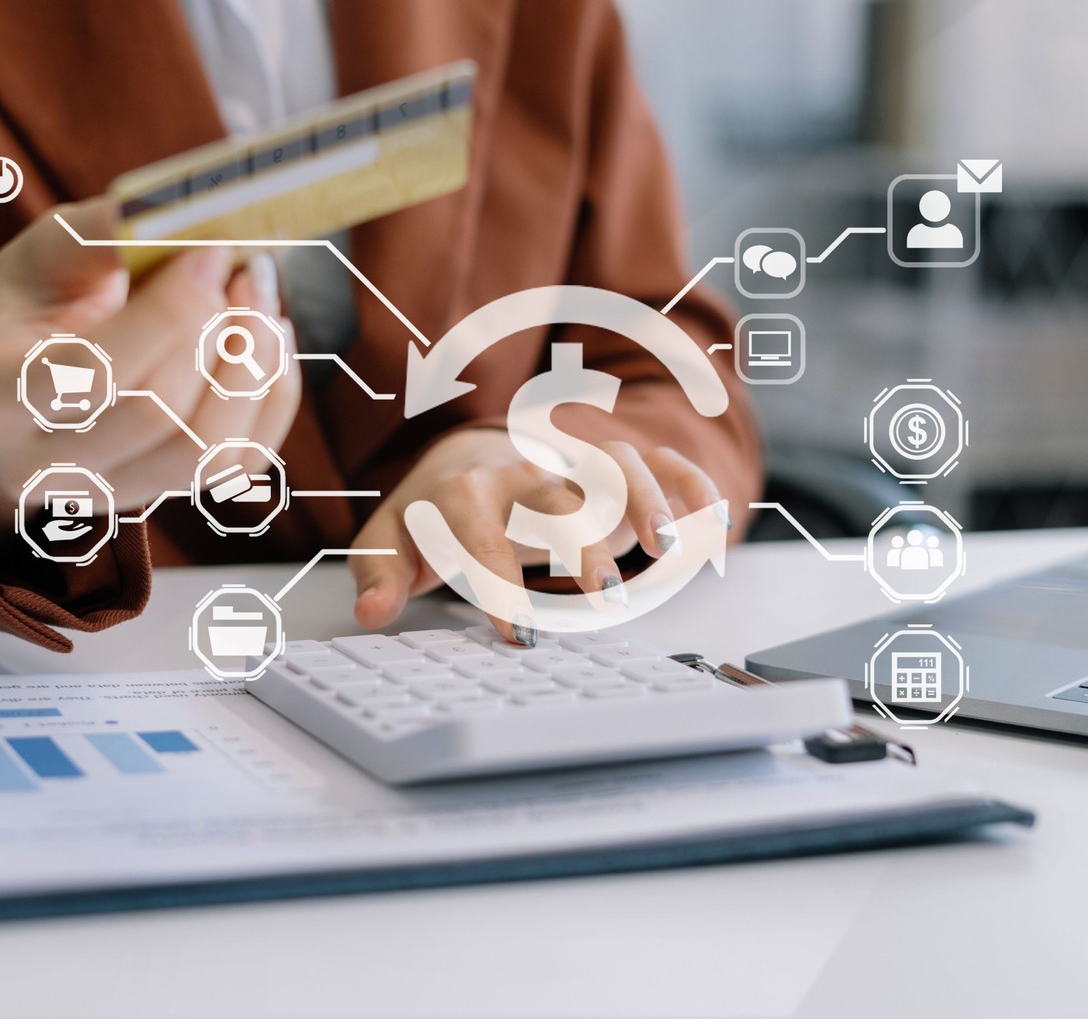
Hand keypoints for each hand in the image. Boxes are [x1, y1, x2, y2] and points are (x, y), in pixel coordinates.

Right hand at [0, 196, 300, 553]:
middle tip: (248, 269)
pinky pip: (238, 465)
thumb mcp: (38, 259)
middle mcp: (43, 464)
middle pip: (157, 415)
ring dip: (254, 368)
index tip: (211, 250)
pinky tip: (267, 341)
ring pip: (205, 454)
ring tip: (261, 300)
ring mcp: (106, 492)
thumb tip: (189, 210)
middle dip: (219, 332)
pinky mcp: (159, 494)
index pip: (92, 373)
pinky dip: (271, 397)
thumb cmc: (20, 316)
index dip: (170, 311)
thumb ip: (103, 232)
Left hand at [346, 428, 722, 642]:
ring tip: (669, 549)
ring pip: (613, 464)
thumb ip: (379, 574)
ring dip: (644, 499)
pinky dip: (690, 483)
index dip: (497, 577)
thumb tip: (373, 610)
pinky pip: (658, 461)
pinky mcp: (613, 467)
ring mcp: (573, 462)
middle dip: (582, 538)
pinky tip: (714, 519)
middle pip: (557, 493)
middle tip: (603, 590)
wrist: (469, 456)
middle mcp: (525, 469)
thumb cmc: (434, 512)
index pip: (479, 527)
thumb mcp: (392, 540)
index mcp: (466, 488)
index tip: (514, 632)